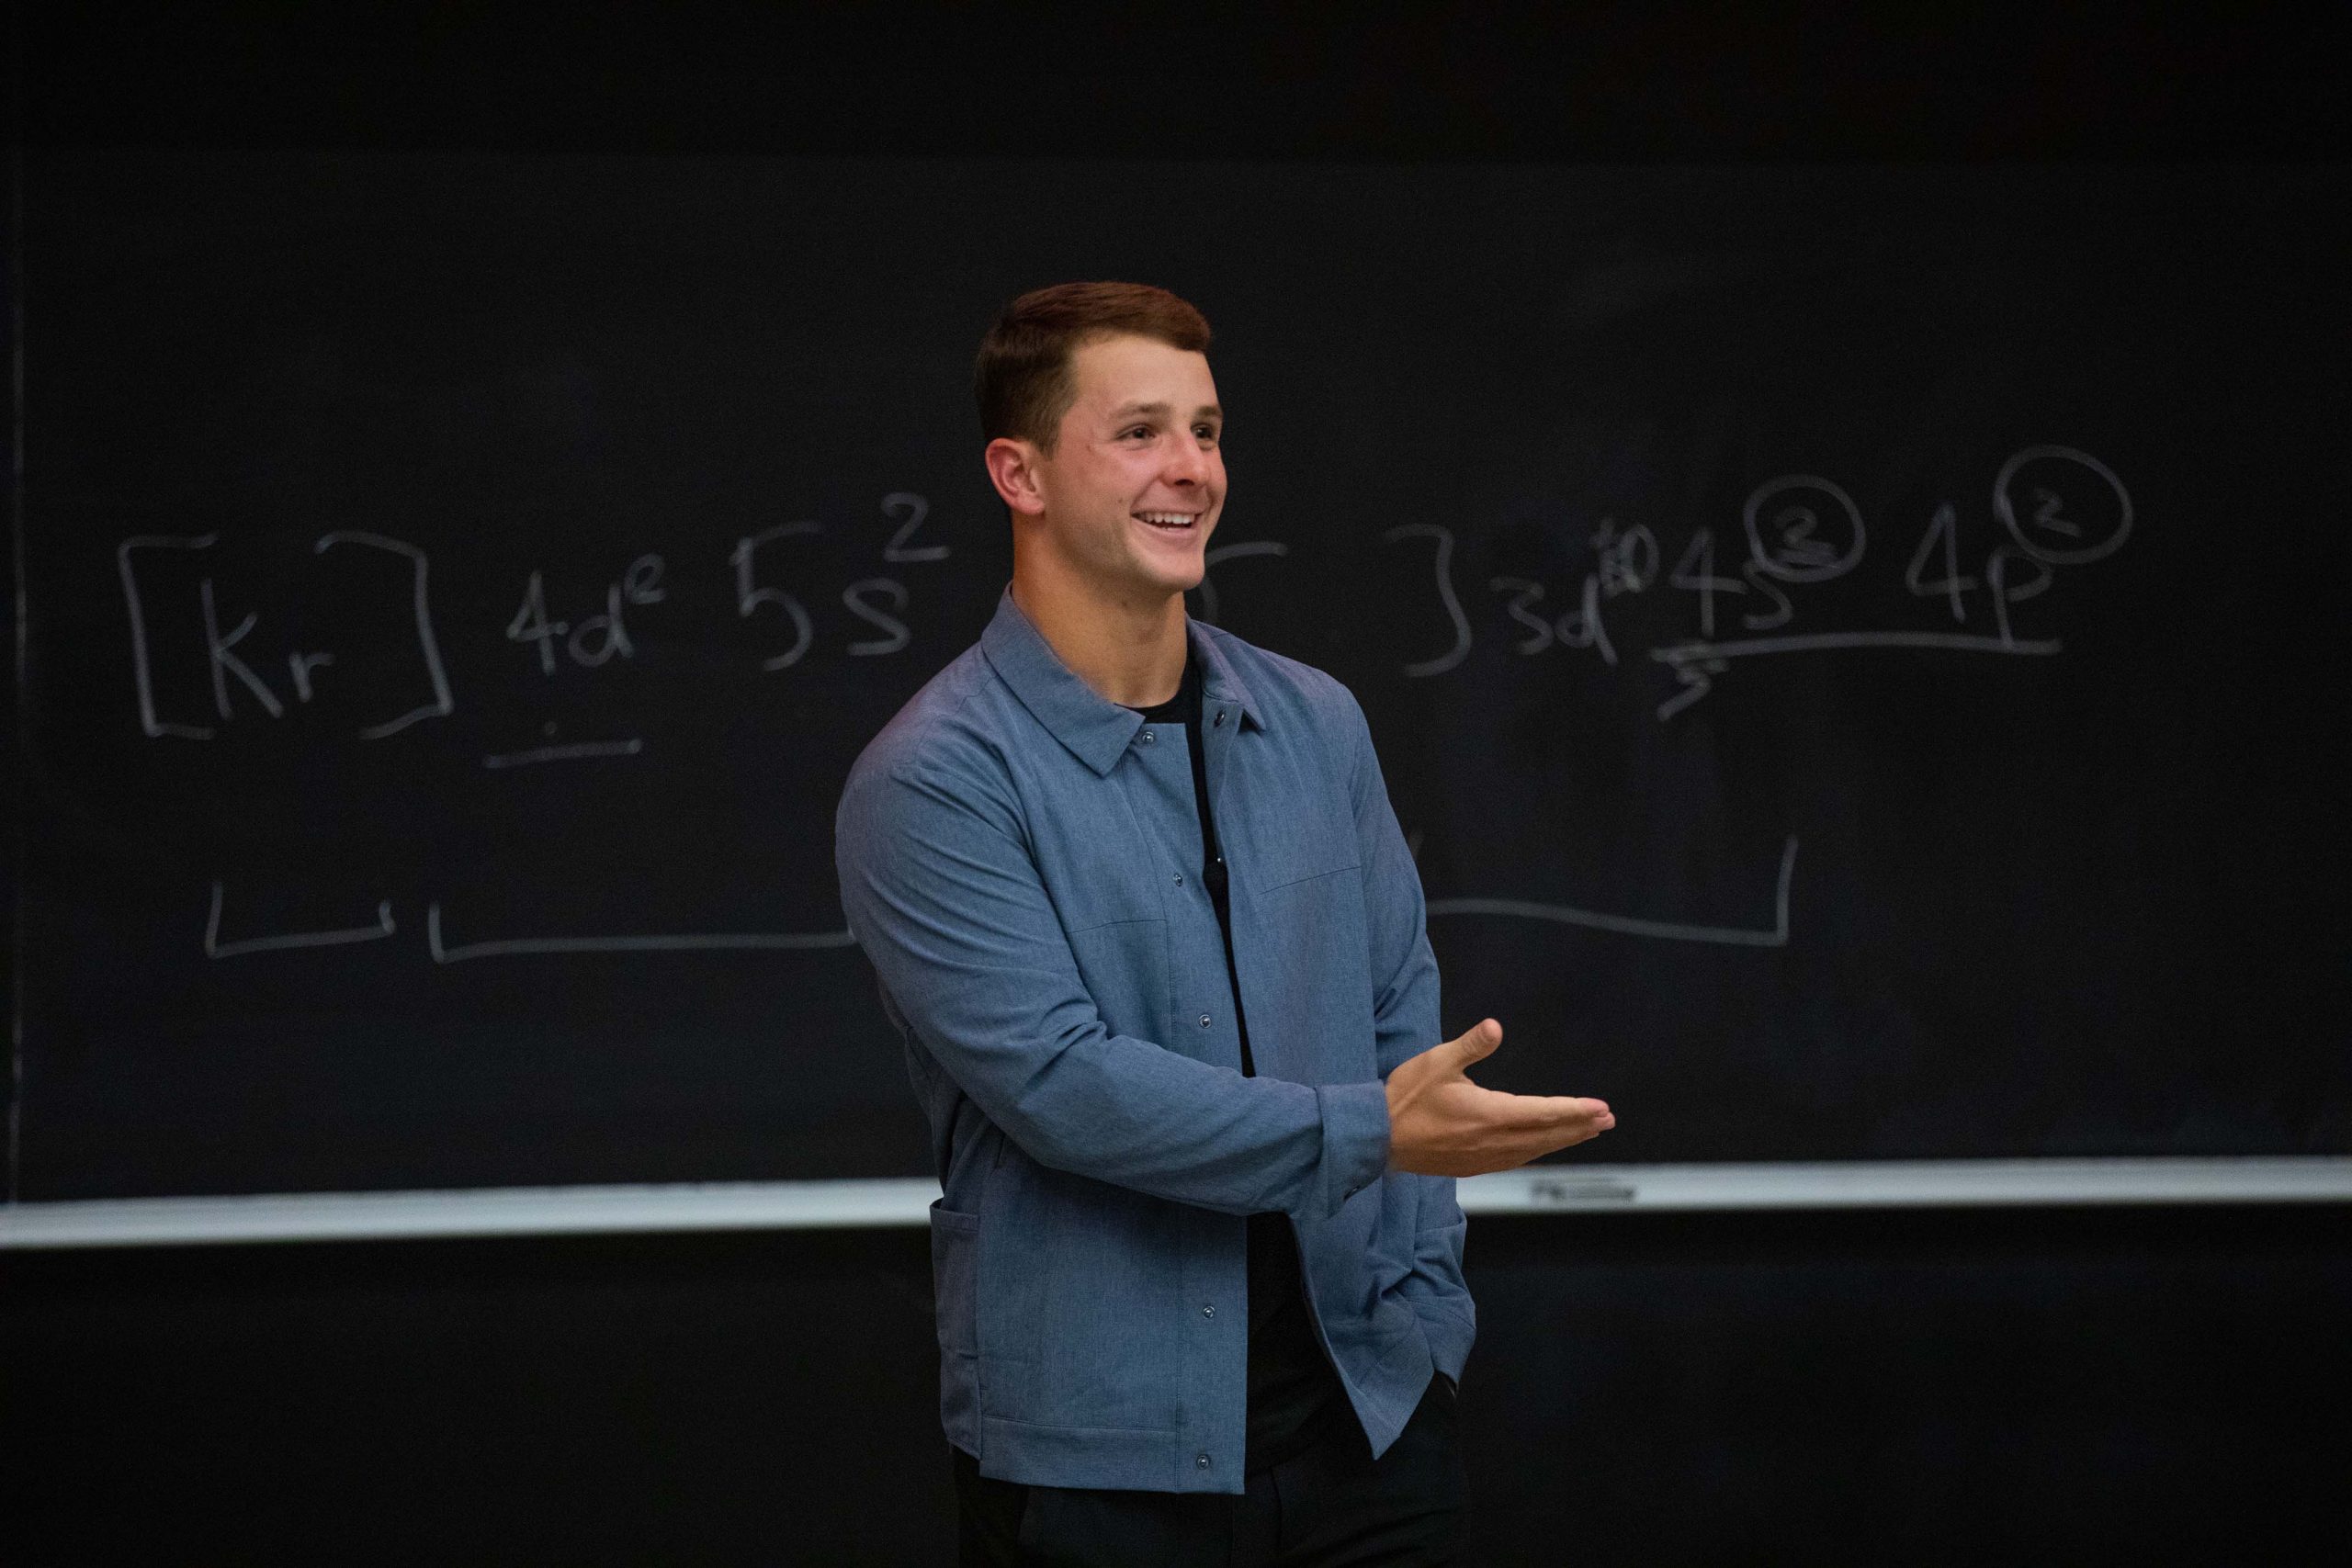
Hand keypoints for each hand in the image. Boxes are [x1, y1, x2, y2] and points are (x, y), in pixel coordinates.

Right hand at [1385, 1018, 1613, 1176]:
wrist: (1377, 1138)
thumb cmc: (1406, 1098)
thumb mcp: (1436, 1062)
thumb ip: (1470, 1046)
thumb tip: (1495, 1027)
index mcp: (1489, 1114)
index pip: (1543, 1113)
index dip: (1574, 1110)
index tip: (1600, 1108)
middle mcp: (1493, 1141)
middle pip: (1546, 1135)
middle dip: (1579, 1126)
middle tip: (1606, 1120)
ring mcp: (1484, 1157)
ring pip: (1534, 1150)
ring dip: (1563, 1140)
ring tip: (1585, 1132)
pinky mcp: (1473, 1166)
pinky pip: (1516, 1159)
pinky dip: (1538, 1151)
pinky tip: (1542, 1146)